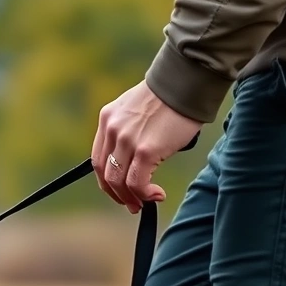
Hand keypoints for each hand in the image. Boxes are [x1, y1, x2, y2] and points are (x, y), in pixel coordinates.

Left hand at [91, 80, 202, 213]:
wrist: (187, 82)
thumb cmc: (170, 97)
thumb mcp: (135, 109)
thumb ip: (127, 129)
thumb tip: (135, 159)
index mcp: (107, 120)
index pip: (98, 159)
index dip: (106, 180)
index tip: (118, 191)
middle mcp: (112, 130)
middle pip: (104, 173)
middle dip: (116, 194)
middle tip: (130, 204)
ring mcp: (126, 141)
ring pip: (118, 181)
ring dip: (130, 197)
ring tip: (143, 203)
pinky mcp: (145, 150)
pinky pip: (137, 182)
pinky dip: (144, 194)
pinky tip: (156, 195)